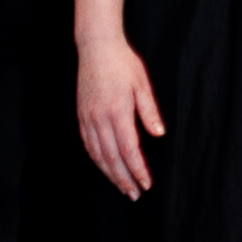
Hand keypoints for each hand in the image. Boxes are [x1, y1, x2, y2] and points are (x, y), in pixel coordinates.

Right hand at [75, 33, 165, 197]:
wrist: (96, 47)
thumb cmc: (123, 63)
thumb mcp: (142, 84)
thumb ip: (149, 111)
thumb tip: (158, 134)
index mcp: (118, 112)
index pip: (129, 150)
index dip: (138, 170)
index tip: (146, 183)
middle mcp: (100, 119)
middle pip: (112, 158)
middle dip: (124, 179)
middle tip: (134, 194)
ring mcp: (88, 118)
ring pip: (98, 154)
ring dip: (110, 173)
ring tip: (121, 187)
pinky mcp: (82, 115)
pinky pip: (88, 144)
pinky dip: (97, 159)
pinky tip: (104, 166)